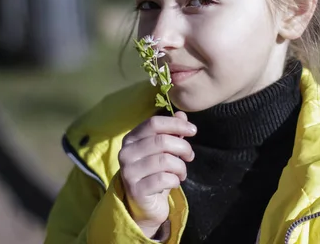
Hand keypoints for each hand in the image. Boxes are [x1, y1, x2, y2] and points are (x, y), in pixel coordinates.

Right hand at [119, 111, 196, 237]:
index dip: (176, 124)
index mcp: (131, 139)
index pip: (154, 123)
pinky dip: (175, 180)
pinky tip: (175, 182)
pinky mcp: (136, 189)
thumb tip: (182, 114)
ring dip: (181, 166)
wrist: (145, 204)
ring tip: (182, 172)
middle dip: (183, 147)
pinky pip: (163, 179)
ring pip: (165, 160)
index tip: (193, 130)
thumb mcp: (164, 150)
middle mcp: (126, 153)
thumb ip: (172, 132)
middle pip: (161, 141)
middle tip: (190, 156)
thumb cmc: (155, 172)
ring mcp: (129, 172)